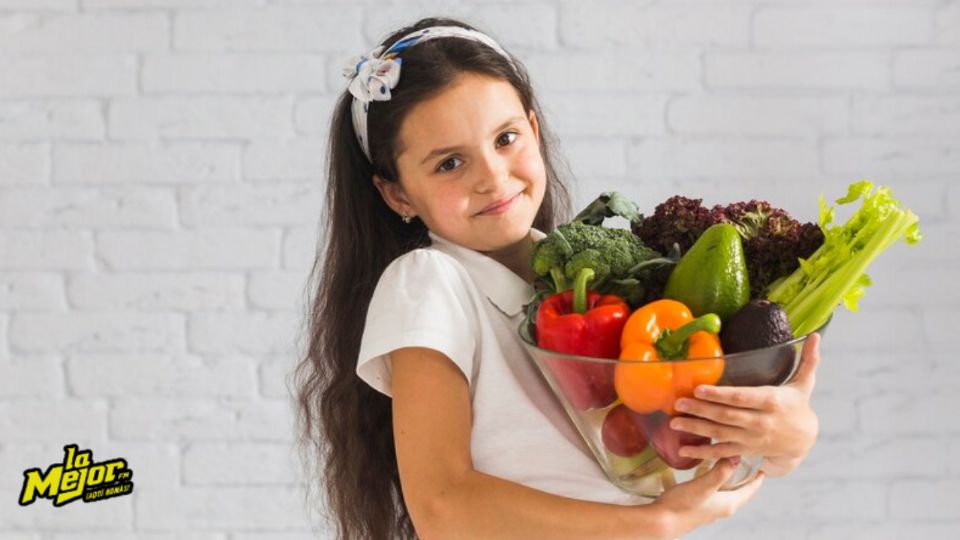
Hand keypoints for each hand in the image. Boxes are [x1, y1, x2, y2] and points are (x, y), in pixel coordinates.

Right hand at [653, 457, 763, 536]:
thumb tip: (737, 456)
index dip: (756, 479)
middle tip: (748, 464)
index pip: (749, 491)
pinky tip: (705, 474)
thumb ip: (721, 471)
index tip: (762, 467)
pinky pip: (713, 493)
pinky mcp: (698, 508)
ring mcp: (709, 510)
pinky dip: (715, 483)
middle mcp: (721, 509)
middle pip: (740, 492)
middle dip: (745, 479)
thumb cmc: (682, 506)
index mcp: (728, 504)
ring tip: (729, 466)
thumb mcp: (703, 485)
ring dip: (730, 480)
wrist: (661, 522)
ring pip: (726, 493)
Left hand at [668, 333, 821, 476]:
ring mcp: (751, 439)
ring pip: (720, 434)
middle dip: (700, 410)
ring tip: (675, 422)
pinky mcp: (744, 450)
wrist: (803, 440)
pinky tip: (683, 450)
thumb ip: (808, 359)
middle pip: (727, 416)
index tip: (699, 389)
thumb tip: (817, 335)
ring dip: (696, 429)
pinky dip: (702, 453)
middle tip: (678, 403)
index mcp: (771, 401)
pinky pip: (721, 453)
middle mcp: (760, 422)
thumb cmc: (797, 405)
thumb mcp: (804, 383)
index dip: (720, 395)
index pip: (742, 397)